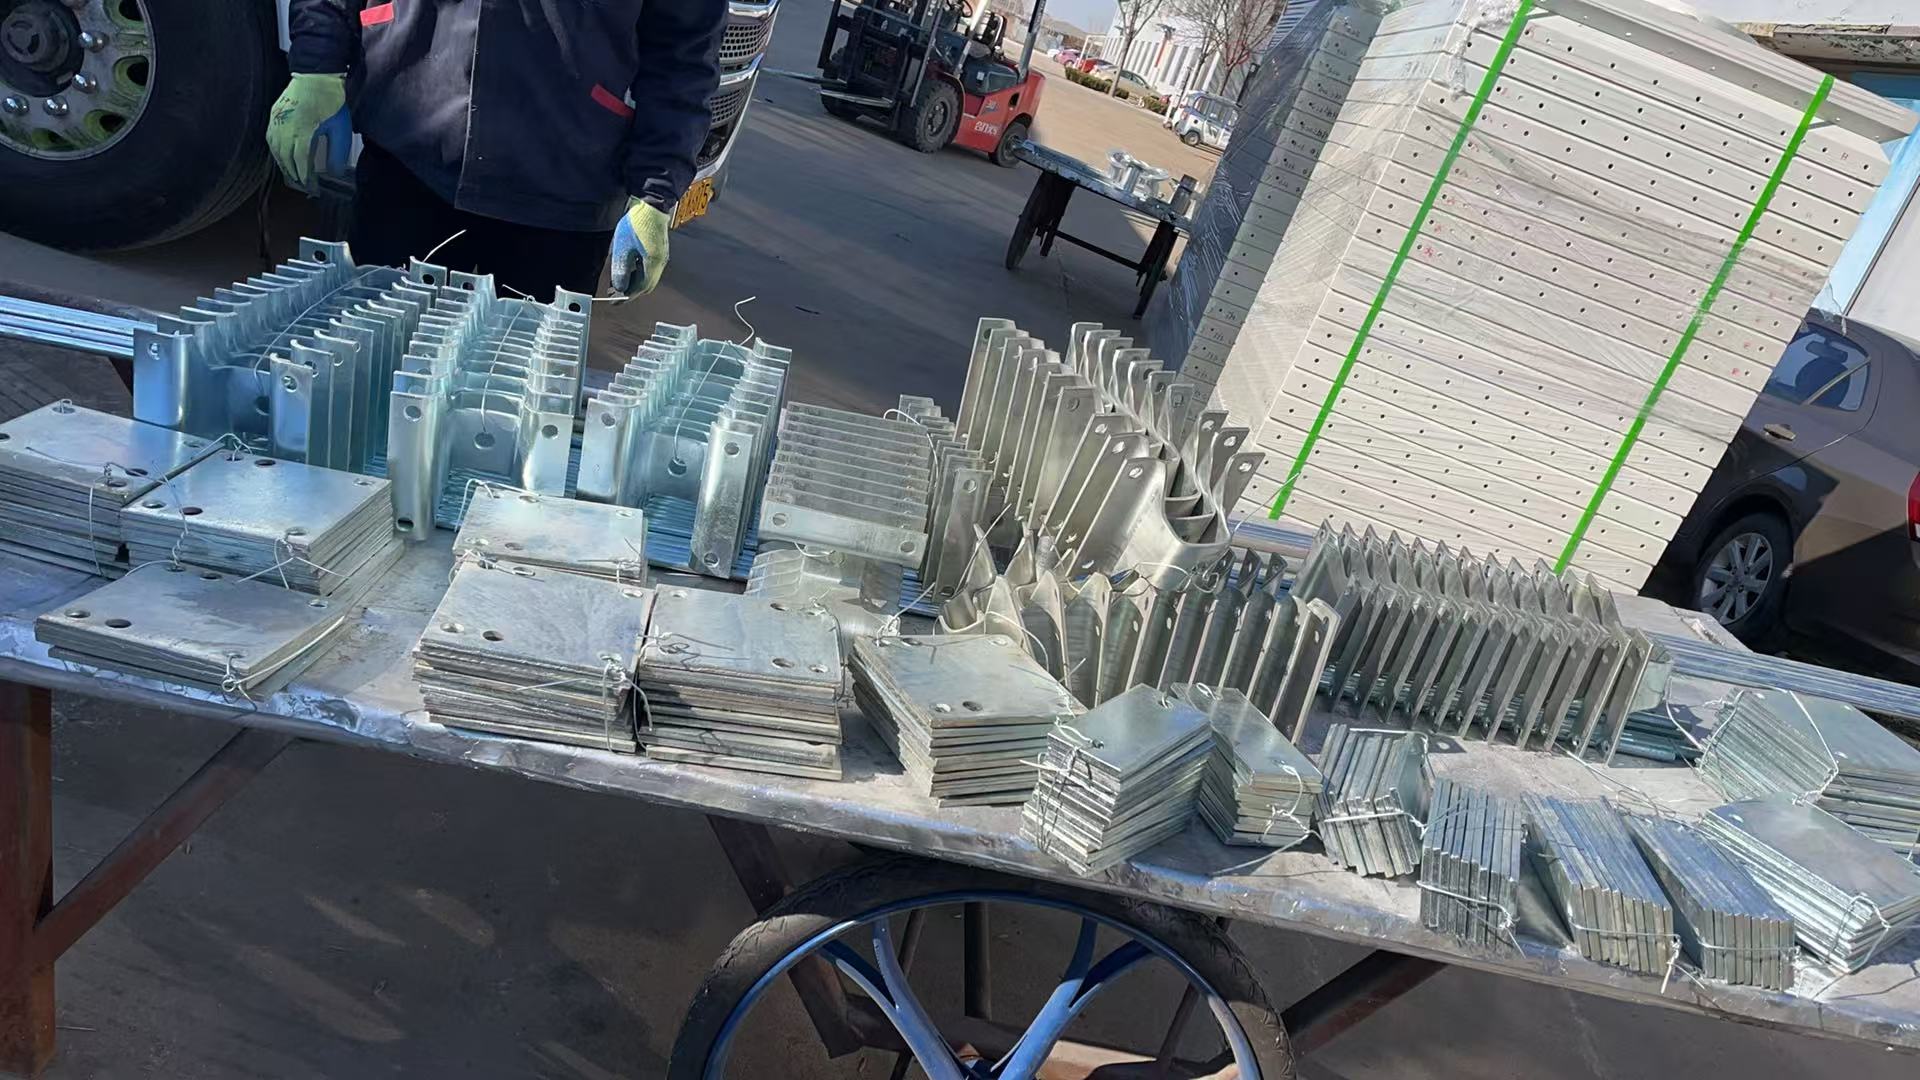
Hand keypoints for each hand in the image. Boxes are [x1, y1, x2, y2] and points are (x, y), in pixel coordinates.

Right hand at [266, 73, 347, 187]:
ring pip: (274, 147)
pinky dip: (274, 148)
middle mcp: (285, 127)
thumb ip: (336, 152)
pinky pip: (270, 136)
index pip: (300, 160)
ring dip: (281, 162)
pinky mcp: (274, 113)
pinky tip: (280, 154)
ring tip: (290, 172)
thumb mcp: (339, 128)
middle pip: (285, 156)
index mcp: (303, 131)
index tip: (310, 185)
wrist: (316, 75)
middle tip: (300, 183)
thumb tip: (333, 171)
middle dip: (292, 172)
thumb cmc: (331, 101)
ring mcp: (277, 119)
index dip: (305, 175)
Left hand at [609, 198, 670, 294]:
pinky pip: (650, 270)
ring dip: (634, 283)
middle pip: (646, 286)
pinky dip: (639, 274)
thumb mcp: (622, 248)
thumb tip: (619, 288)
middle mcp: (660, 264)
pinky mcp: (660, 252)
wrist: (652, 206)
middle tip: (615, 292)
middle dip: (630, 292)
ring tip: (619, 281)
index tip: (614, 301)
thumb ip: (620, 270)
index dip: (626, 296)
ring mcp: (662, 258)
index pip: (640, 288)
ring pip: (649, 279)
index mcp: (652, 264)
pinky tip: (629, 269)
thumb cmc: (637, 224)